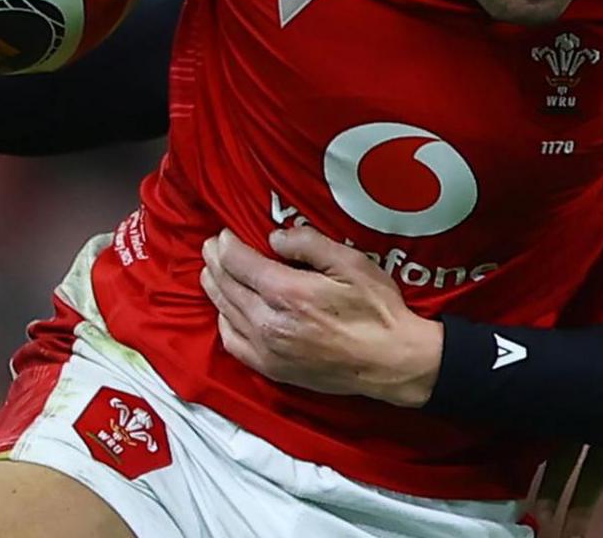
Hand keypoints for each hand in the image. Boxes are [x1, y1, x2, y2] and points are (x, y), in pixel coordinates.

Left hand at [199, 227, 443, 405]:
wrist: (391, 362)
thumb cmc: (377, 310)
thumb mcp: (351, 263)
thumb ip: (309, 244)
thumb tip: (274, 238)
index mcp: (287, 292)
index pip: (239, 263)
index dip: (226, 245)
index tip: (223, 233)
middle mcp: (268, 322)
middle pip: (227, 286)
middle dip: (215, 262)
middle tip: (211, 246)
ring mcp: (267, 349)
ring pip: (226, 313)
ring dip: (215, 289)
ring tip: (212, 272)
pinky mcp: (272, 369)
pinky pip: (234, 343)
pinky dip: (224, 323)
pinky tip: (226, 313)